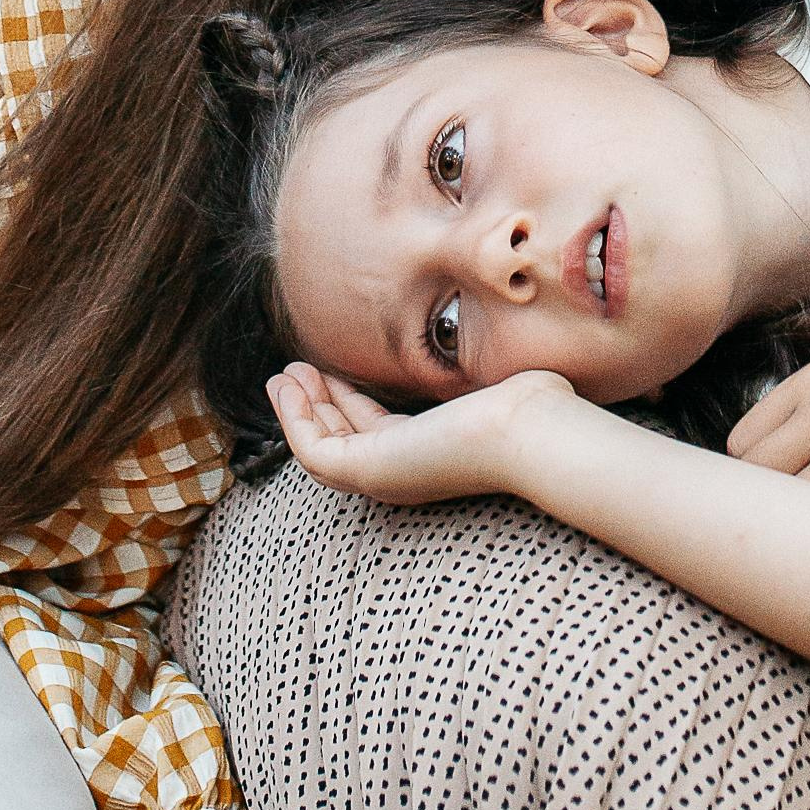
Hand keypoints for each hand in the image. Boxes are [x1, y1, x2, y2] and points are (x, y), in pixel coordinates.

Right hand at [265, 361, 574, 504]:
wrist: (528, 430)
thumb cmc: (525, 407)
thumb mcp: (484, 382)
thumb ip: (469, 367)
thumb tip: (481, 333)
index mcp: (428, 454)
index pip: (373, 432)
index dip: (345, 401)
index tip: (328, 371)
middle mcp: (402, 472)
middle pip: (341, 441)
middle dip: (314, 404)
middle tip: (294, 370)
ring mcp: (384, 476)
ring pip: (320, 448)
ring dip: (296, 411)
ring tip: (282, 375)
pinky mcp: (367, 469)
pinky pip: (311, 451)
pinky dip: (293, 421)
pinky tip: (285, 386)